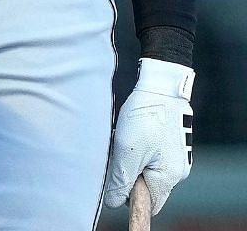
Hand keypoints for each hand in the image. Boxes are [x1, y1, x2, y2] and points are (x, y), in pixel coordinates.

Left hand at [102, 58, 192, 216]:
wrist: (161, 88)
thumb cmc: (145, 118)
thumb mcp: (127, 152)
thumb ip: (121, 180)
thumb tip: (114, 202)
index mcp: (169, 177)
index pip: (150, 204)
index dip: (130, 197)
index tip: (116, 181)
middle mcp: (177, 171)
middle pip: (146, 187)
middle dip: (129, 175)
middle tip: (119, 154)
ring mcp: (175, 158)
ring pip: (146, 170)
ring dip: (131, 161)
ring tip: (126, 139)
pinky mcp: (170, 145)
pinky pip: (150, 157)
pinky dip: (137, 150)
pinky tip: (132, 133)